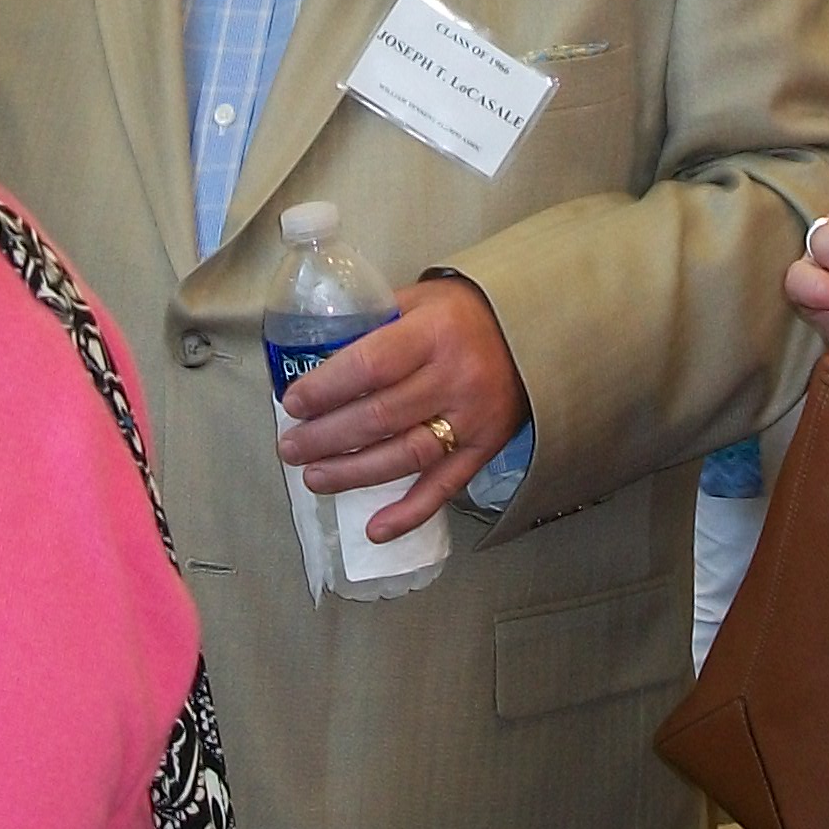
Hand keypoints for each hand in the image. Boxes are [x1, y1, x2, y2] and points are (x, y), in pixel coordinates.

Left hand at [273, 274, 527, 542]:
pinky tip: (375, 529)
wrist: (537, 330)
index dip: (327, 389)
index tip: (293, 404)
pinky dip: (410, 512)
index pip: (370, 365)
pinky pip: (445, 486)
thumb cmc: (468, 311)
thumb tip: (317, 358)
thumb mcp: (421, 299)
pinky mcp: (486, 448)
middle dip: (327, 437)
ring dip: (354, 473)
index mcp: (434, 332)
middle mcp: (455, 377)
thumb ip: (375, 324)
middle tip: (290, 449)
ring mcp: (473, 418)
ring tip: (314, 479)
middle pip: (380, 416)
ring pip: (405, 455)